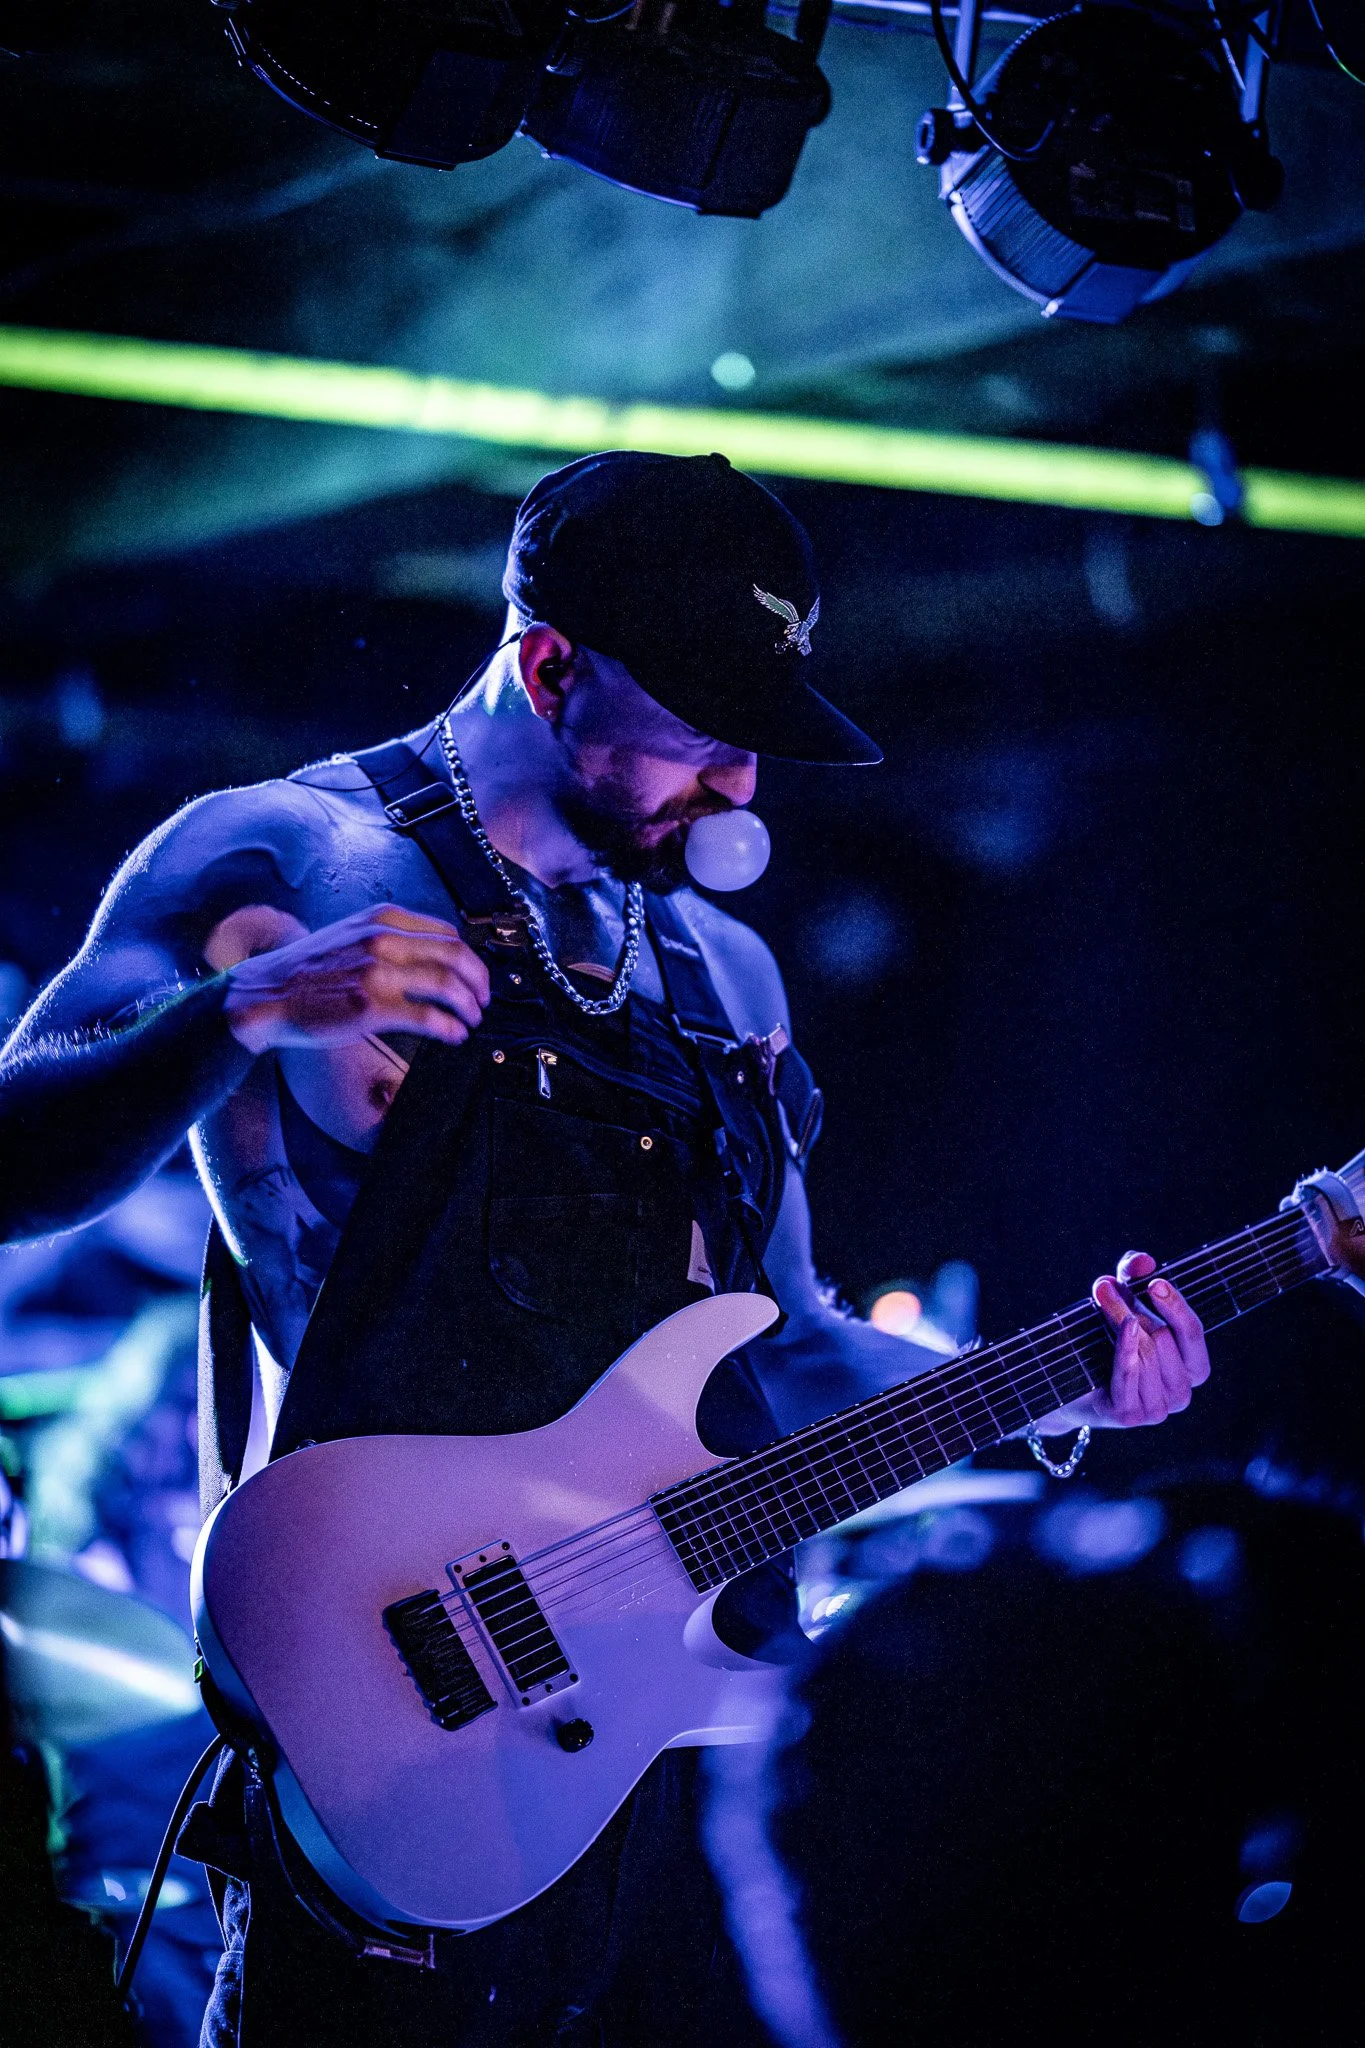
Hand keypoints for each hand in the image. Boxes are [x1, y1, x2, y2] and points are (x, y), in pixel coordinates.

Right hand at [222, 904, 489, 1054]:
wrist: (266, 994)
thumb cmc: (306, 971)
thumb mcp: (351, 935)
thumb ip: (388, 939)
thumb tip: (431, 959)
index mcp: (382, 919)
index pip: (446, 931)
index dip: (469, 957)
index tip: (474, 975)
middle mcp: (383, 939)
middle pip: (455, 954)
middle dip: (479, 981)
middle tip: (482, 1000)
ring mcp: (377, 972)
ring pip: (447, 984)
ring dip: (468, 1006)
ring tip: (471, 1020)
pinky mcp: (372, 1006)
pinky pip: (428, 1016)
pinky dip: (450, 1027)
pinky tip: (454, 1035)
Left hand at [1036, 1250, 1209, 1434]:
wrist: (1066, 1384)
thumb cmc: (1105, 1339)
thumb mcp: (1123, 1302)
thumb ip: (1135, 1277)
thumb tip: (1144, 1261)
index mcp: (1193, 1369)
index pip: (1193, 1333)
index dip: (1176, 1307)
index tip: (1156, 1283)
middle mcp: (1182, 1394)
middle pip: (1163, 1337)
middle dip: (1133, 1308)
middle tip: (1104, 1289)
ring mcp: (1157, 1409)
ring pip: (1146, 1352)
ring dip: (1118, 1320)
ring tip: (1099, 1300)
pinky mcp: (1129, 1415)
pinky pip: (1130, 1372)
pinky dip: (1125, 1346)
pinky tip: (1124, 1326)